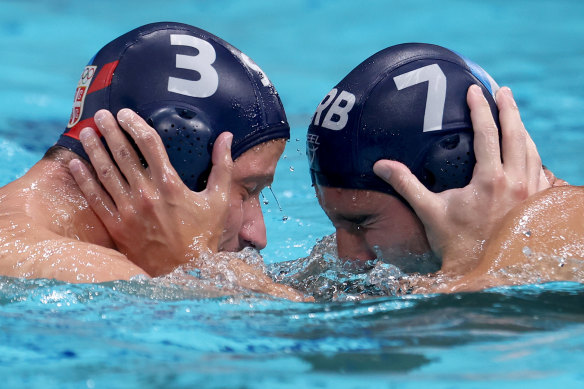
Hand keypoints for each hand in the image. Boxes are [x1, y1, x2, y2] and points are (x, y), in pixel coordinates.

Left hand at [69, 109, 232, 276]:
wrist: (186, 271)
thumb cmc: (205, 236)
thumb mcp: (220, 201)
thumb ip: (223, 167)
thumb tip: (226, 137)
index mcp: (170, 185)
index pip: (149, 145)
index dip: (135, 125)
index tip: (125, 113)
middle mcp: (146, 194)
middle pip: (123, 154)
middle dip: (110, 131)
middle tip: (100, 115)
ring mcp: (129, 211)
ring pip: (106, 173)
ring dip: (94, 150)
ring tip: (85, 133)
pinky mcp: (117, 226)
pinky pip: (95, 199)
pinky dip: (84, 180)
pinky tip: (75, 164)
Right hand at [372, 85, 550, 274]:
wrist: (483, 269)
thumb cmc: (455, 242)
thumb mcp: (428, 211)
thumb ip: (406, 184)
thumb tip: (380, 164)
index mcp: (490, 180)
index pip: (488, 133)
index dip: (480, 109)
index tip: (474, 90)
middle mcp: (516, 182)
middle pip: (517, 134)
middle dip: (509, 108)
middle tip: (501, 89)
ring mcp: (531, 192)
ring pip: (531, 150)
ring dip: (522, 128)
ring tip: (512, 114)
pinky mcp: (537, 202)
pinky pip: (540, 169)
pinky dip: (533, 154)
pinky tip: (526, 151)